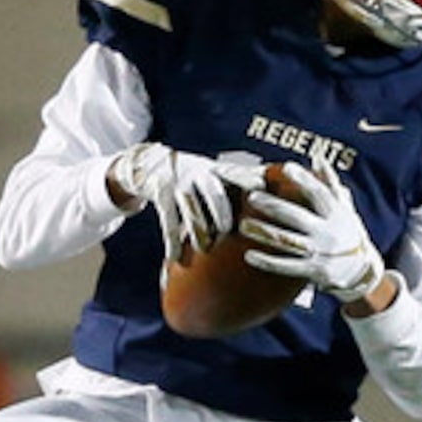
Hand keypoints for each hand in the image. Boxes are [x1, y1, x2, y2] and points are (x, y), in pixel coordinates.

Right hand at [108, 144, 259, 260]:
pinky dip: (171, 241)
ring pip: (190, 211)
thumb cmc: (193, 175)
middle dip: (222, 213)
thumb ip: (238, 178)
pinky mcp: (160, 194)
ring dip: (197, 233)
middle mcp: (198, 173)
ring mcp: (178, 183)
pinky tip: (174, 257)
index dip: (248, 181)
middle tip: (228, 230)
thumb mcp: (213, 170)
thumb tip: (270, 183)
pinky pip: (168, 221)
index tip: (261, 189)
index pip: (235, 174)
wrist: (151, 164)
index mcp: (215, 169)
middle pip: (214, 194)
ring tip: (204, 249)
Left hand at [241, 161, 388, 304]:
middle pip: (297, 217)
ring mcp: (321, 253)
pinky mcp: (314, 271)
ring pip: (287, 242)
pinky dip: (267, 262)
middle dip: (273, 206)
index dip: (304, 179)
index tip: (286, 167)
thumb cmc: (348, 233)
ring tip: (243, 226)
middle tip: (252, 196)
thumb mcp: (345, 208)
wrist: (363, 272)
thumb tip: (316, 157)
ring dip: (263, 233)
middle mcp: (328, 233)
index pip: (319, 193)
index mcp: (336, 214)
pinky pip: (287, 266)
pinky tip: (249, 255)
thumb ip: (330, 183)